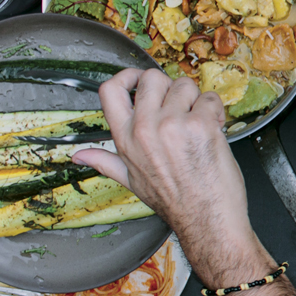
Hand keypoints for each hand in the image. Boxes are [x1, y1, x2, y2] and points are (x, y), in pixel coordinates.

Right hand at [76, 69, 253, 259]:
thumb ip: (105, 161)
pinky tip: (213, 129)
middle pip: (152, 78)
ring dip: (196, 100)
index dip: (126, 76)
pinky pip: (210, 98)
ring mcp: (173, 125)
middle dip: (170, 88)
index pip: (109, 90)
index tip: (139, 80)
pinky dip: (216, 110)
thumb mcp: (131, 181)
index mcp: (125, 139)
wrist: (207, 218)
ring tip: (197, 124)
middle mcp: (145, 128)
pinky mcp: (201, 125)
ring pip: (185, 85)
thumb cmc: (174, 201)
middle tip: (179, 108)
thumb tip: (79, 155)